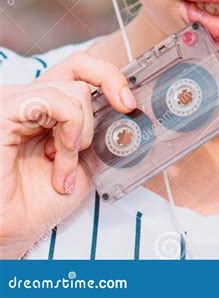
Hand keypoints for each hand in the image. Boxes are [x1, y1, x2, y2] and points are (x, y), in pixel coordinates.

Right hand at [0, 50, 136, 258]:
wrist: (10, 230)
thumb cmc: (38, 201)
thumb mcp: (82, 160)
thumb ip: (98, 132)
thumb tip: (127, 111)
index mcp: (45, 104)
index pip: (81, 66)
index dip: (109, 76)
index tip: (128, 103)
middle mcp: (29, 96)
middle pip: (80, 67)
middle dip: (101, 102)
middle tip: (101, 132)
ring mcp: (16, 99)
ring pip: (74, 90)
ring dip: (80, 135)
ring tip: (64, 167)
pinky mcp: (6, 108)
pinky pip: (55, 101)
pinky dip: (68, 132)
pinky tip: (56, 158)